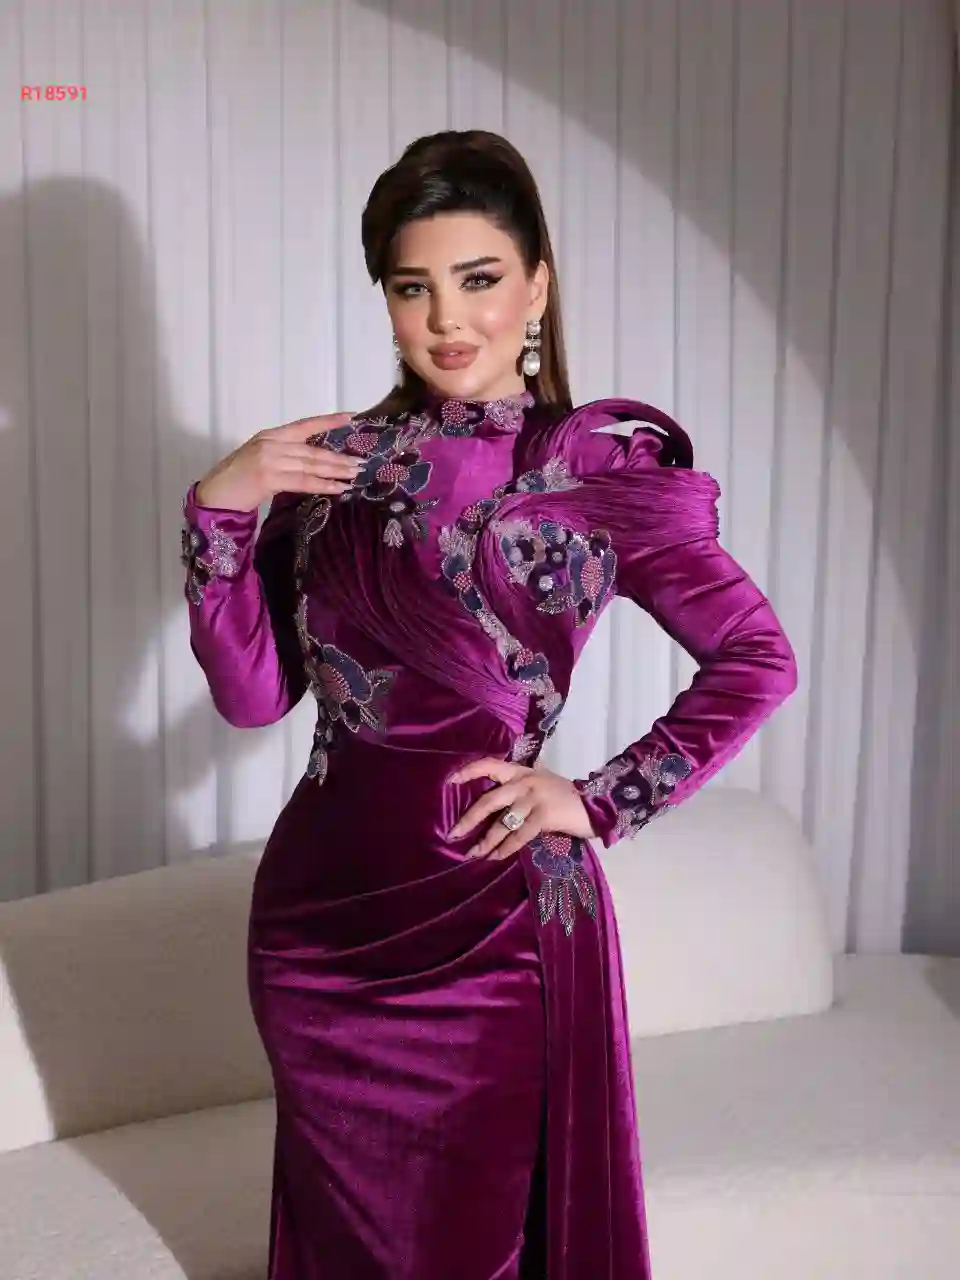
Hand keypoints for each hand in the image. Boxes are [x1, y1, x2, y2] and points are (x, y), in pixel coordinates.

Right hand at [194, 412, 363, 511]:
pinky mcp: (269, 478)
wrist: (214, 495)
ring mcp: (270, 459)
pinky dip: (322, 484)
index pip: (305, 425)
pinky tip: (338, 488)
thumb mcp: (260, 459)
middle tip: (361, 462)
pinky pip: (303, 481)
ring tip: (355, 474)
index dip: (328, 421)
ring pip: (311, 464)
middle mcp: (272, 443)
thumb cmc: (237, 480)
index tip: (351, 417)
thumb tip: (314, 462)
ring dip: (335, 471)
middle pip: (313, 449)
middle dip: (339, 457)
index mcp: (271, 435)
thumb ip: (284, 456)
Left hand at [447, 758, 596, 859]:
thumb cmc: (566, 795)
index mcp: (522, 772)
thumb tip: (493, 794)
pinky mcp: (544, 816)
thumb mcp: (542, 781)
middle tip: (453, 833)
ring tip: (473, 853)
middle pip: (490, 799)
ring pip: (503, 822)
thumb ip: (520, 785)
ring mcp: (535, 798)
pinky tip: (496, 857)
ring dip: (486, 840)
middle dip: (469, 818)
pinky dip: (506, 848)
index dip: (469, 771)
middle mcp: (525, 782)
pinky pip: (519, 835)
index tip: (449, 781)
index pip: (490, 765)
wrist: (597, 805)